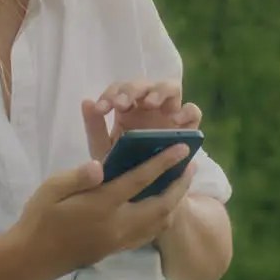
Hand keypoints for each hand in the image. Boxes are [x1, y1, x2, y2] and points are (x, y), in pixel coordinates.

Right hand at [9, 146, 197, 275]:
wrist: (32, 259)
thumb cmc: (40, 218)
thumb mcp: (51, 189)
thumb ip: (78, 177)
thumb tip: (99, 165)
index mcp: (101, 205)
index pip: (139, 180)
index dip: (163, 162)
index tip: (182, 148)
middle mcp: (117, 224)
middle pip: (161, 205)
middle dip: (180, 185)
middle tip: (191, 166)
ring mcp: (119, 240)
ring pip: (159, 222)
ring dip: (174, 202)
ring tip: (181, 184)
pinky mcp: (116, 249)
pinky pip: (149, 234)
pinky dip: (161, 218)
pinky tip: (160, 207)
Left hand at [81, 79, 202, 160]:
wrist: (142, 194)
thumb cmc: (121, 168)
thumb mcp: (104, 150)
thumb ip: (95, 127)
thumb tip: (86, 101)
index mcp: (127, 108)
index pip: (120, 89)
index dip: (110, 94)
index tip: (101, 109)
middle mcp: (149, 106)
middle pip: (144, 84)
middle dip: (132, 90)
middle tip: (122, 104)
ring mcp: (169, 114)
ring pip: (171, 88)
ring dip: (159, 91)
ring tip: (150, 103)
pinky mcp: (187, 128)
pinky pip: (193, 112)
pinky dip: (186, 111)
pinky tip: (175, 121)